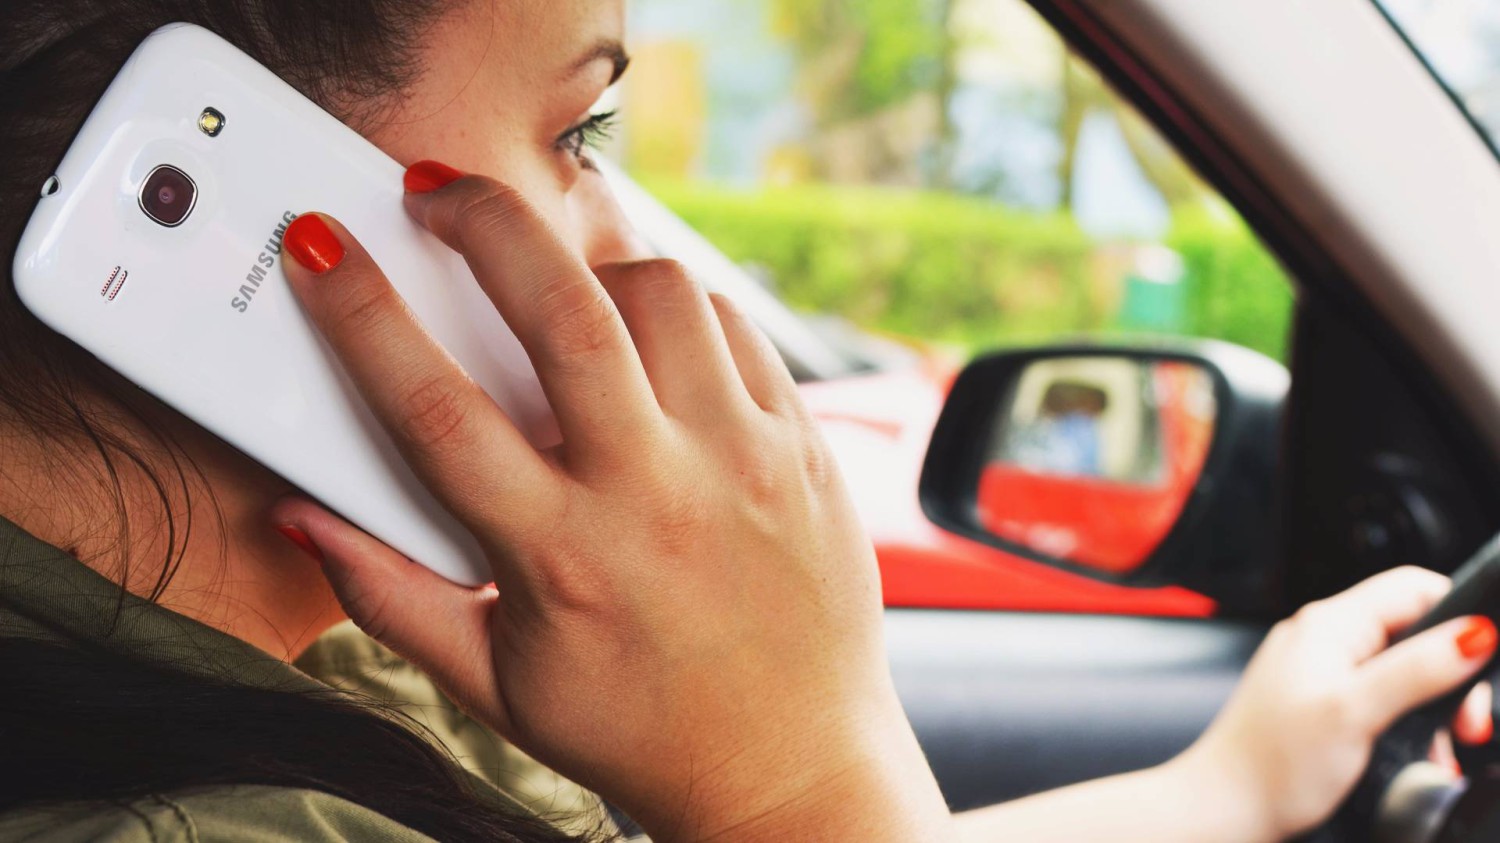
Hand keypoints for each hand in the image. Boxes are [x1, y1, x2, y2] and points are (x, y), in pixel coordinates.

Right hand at [270, 170, 950, 841]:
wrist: (790, 766)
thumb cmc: (637, 729)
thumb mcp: (495, 683)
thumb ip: (390, 596)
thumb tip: (305, 519)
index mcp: (561, 557)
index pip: (435, 408)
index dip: (360, 311)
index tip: (320, 246)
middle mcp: (656, 494)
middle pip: (563, 312)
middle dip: (483, 222)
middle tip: (437, 191)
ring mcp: (741, 460)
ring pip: (661, 295)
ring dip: (590, 262)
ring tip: (554, 279)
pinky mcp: (802, 446)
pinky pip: (735, 326)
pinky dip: (677, 305)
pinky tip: (644, 328)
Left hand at [1173, 567, 1496, 840]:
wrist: (1224, 808)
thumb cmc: (1272, 764)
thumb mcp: (1355, 711)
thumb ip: (1416, 669)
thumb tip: (1475, 632)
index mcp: (1329, 624)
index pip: (1412, 587)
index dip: (1459, 614)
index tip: (1483, 659)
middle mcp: (1322, 639)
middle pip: (1413, 632)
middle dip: (1451, 676)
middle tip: (1466, 724)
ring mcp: (1319, 671)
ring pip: (1402, 671)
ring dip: (1432, 708)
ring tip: (1440, 747)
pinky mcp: (1319, 704)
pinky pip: (1380, 699)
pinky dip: (1406, 724)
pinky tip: (1414, 755)